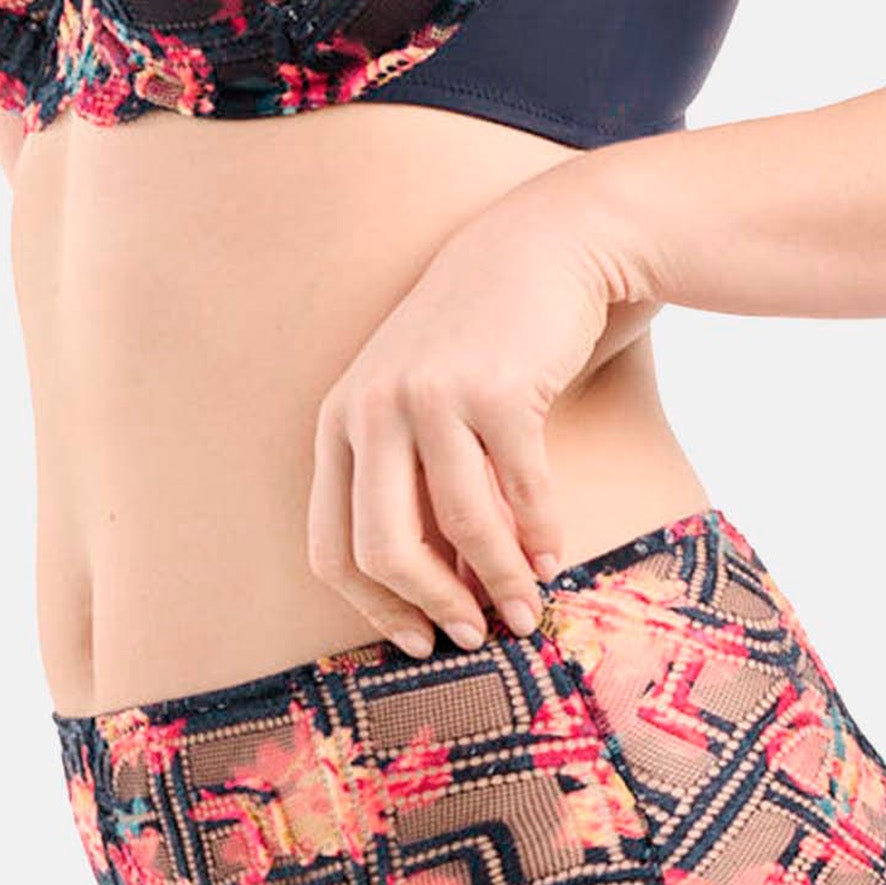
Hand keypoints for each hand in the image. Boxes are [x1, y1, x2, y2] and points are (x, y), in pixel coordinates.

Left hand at [307, 167, 655, 657]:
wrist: (547, 244)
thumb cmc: (484, 338)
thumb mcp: (419, 401)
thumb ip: (414, 481)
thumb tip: (441, 593)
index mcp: (340, 421)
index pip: (331, 546)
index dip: (374, 608)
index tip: (419, 640)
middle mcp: (372, 409)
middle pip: (382, 549)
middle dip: (431, 608)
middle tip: (472, 638)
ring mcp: (432, 397)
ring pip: (461, 528)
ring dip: (499, 582)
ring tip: (526, 612)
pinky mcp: (498, 391)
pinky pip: (522, 494)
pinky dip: (541, 538)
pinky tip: (554, 559)